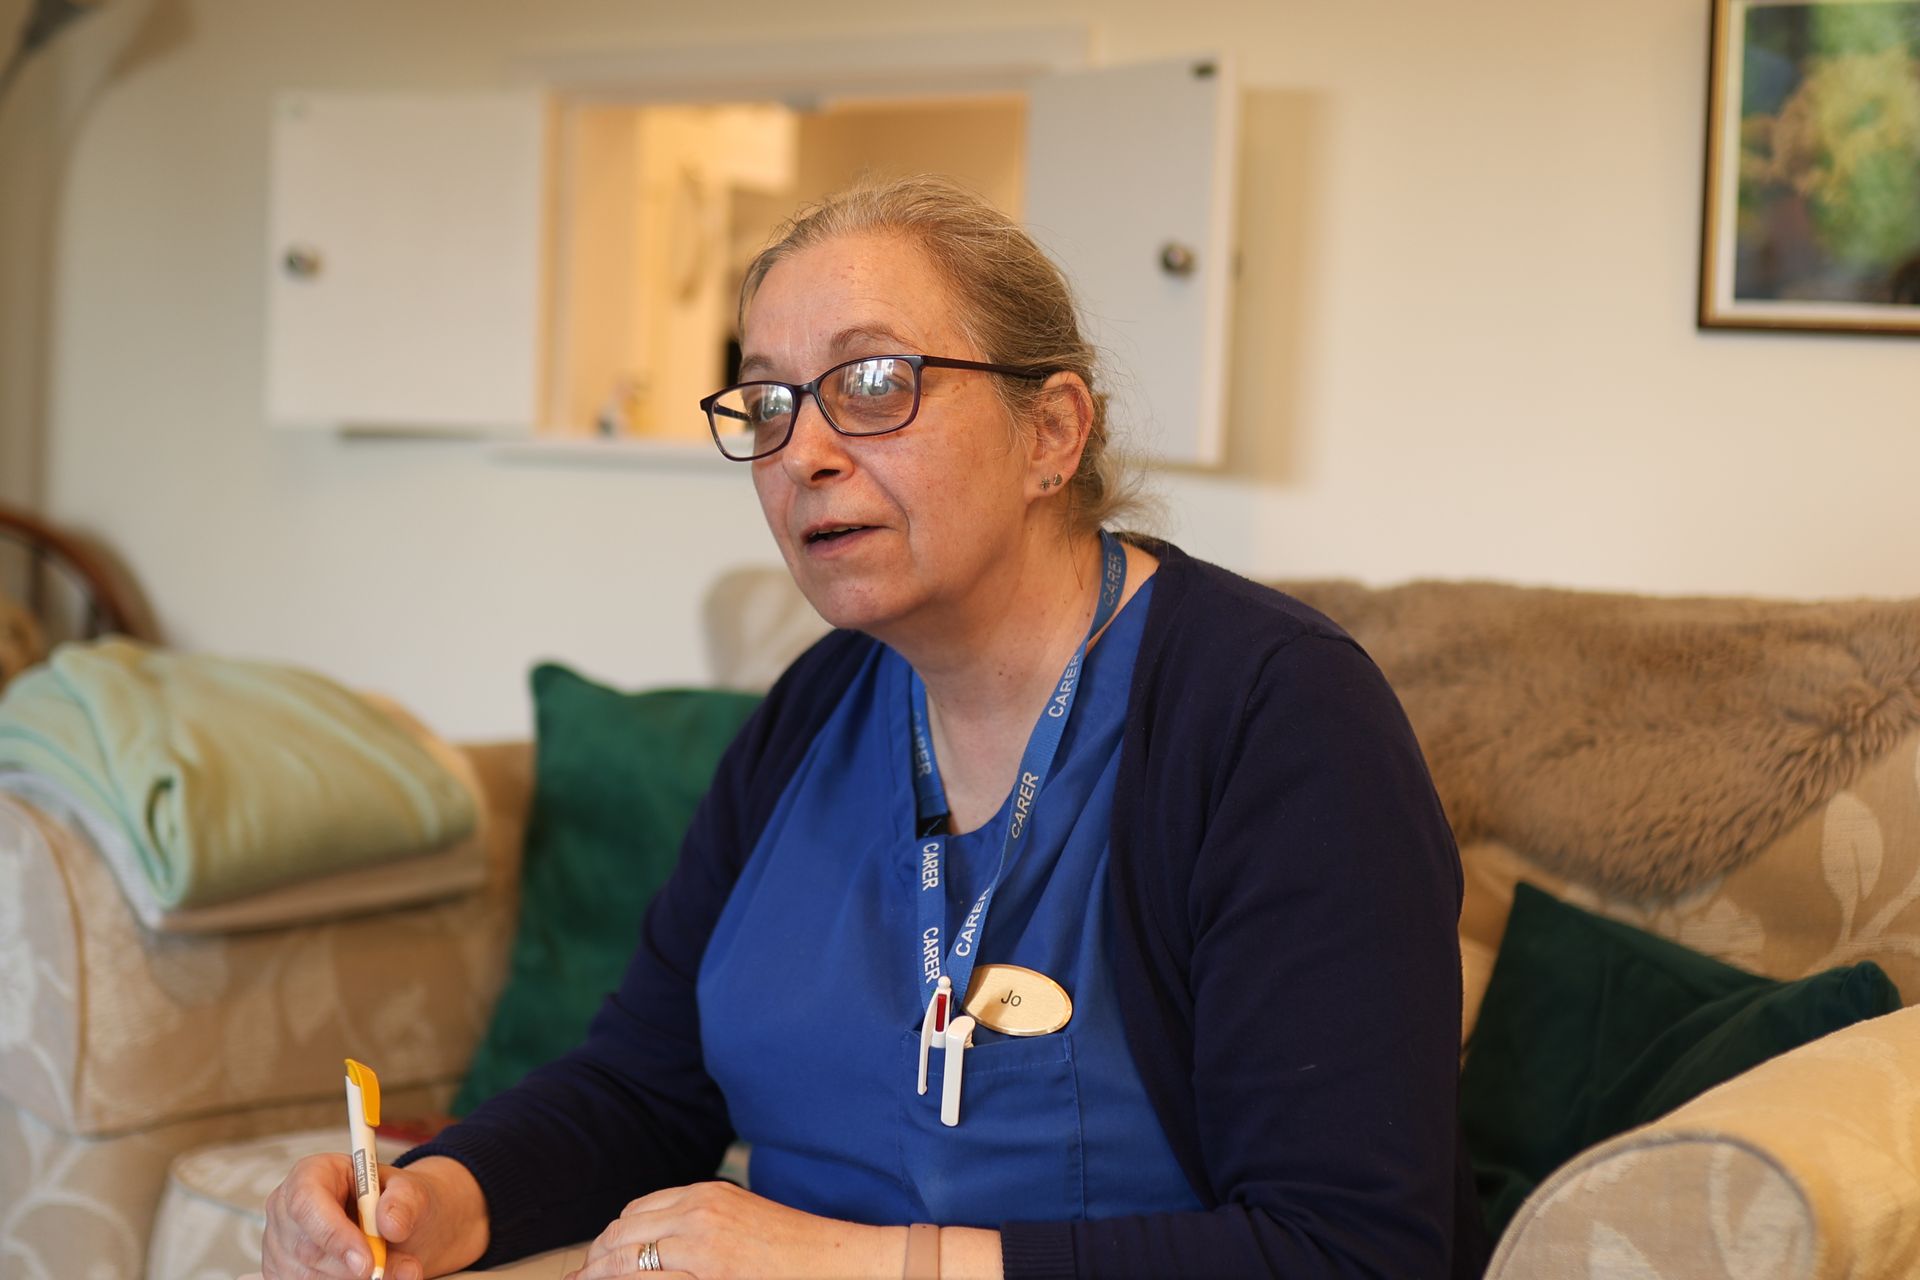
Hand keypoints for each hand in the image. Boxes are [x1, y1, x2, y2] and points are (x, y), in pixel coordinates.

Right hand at [261, 1153, 488, 1279]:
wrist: (394, 1225)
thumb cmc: (395, 1201)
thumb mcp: (410, 1190)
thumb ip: (404, 1201)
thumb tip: (391, 1225)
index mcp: (312, 1174)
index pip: (307, 1203)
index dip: (334, 1234)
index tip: (368, 1262)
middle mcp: (285, 1208)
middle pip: (306, 1248)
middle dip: (352, 1267)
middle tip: (394, 1272)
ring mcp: (279, 1244)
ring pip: (308, 1275)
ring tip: (393, 1270)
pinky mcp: (284, 1272)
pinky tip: (368, 1275)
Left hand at [565, 1181, 898, 1279]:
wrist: (838, 1261)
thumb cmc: (795, 1250)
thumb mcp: (741, 1220)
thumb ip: (701, 1225)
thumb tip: (656, 1246)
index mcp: (706, 1195)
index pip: (635, 1212)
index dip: (609, 1241)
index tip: (595, 1263)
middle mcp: (698, 1213)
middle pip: (623, 1235)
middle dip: (596, 1264)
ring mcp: (702, 1245)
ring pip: (627, 1262)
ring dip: (602, 1276)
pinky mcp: (711, 1273)